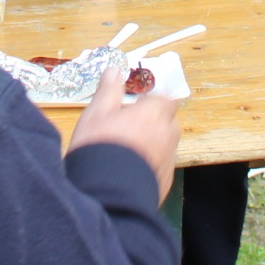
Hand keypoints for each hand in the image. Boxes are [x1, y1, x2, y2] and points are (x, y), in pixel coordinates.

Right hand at [68, 68, 179, 203]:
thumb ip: (108, 90)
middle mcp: (167, 134)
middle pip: (168, 121)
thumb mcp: (96, 113)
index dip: (153, 100)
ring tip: (128, 149)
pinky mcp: (165, 181)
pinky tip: (130, 169)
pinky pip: (160, 166)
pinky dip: (150, 163)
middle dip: (154, 121)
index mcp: (153, 113)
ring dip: (153, 142)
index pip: (165, 99)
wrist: (108, 194)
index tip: (138, 104)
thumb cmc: (101, 147)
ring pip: (165, 144)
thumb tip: (114, 70)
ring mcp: (168, 159)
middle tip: (130, 126)